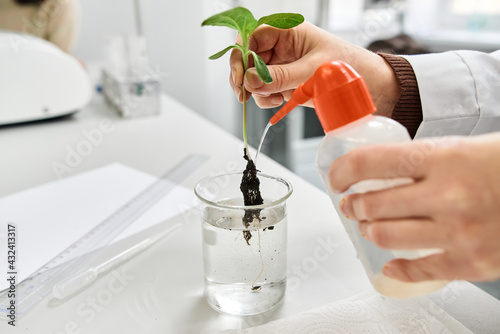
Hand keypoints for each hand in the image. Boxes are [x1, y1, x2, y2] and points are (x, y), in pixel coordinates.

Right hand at [229, 21, 398, 116]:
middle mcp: (280, 46)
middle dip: (243, 76)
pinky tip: (276, 101)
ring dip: (255, 90)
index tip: (241, 75)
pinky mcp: (283, 82)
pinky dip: (264, 98)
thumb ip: (280, 76)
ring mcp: (280, 65)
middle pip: (246, 57)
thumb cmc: (347, 66)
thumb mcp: (312, 70)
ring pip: (251, 76)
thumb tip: (250, 81)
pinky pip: (262, 89)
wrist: (368, 86)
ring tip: (271, 99)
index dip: (241, 53)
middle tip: (244, 93)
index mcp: (287, 31)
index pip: (253, 36)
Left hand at [328, 133, 499, 282]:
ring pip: (388, 236)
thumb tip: (381, 169)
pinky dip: (398, 268)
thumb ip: (424, 161)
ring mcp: (459, 232)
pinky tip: (391, 263)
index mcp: (444, 157)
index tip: (336, 176)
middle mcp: (447, 195)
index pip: (371, 162)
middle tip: (351, 203)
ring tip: (369, 225)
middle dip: (354, 204)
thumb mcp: (465, 148)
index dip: (343, 170)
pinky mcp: (472, 262)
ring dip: (370, 230)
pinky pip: (420, 270)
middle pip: (374, 203)